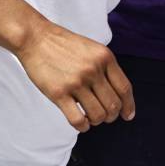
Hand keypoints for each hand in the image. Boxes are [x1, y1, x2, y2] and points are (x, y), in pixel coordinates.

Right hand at [15, 20, 134, 131]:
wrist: (35, 38)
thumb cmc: (63, 45)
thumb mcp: (92, 49)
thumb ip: (105, 68)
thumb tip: (117, 96)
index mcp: (104, 57)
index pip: (124, 88)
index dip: (128, 105)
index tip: (128, 115)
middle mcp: (93, 70)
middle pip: (113, 105)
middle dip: (111, 116)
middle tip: (105, 117)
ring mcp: (76, 82)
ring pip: (98, 115)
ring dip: (96, 121)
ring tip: (90, 117)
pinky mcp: (59, 93)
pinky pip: (78, 120)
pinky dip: (83, 127)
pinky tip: (81, 123)